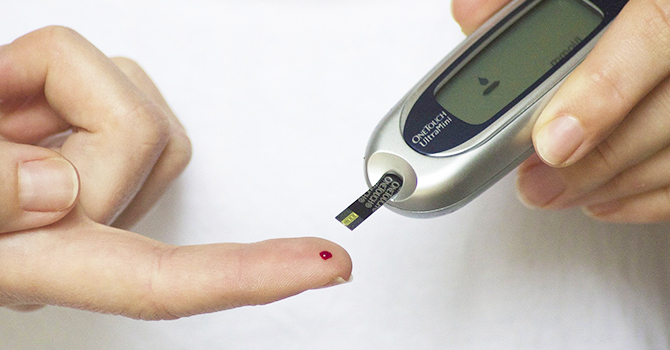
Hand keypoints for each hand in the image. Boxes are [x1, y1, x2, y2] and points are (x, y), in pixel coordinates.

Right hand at [0, 27, 351, 318]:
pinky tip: (10, 101)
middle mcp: (76, 229)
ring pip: (138, 106)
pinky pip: (104, 76)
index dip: (248, 278)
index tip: (326, 266)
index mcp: (42, 264)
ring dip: (61, 89)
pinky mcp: (80, 139)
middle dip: (69, 104)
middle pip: (148, 143)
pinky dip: (52, 72)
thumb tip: (56, 182)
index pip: (165, 281)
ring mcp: (83, 184)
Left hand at [452, 0, 669, 222]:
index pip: (654, 36)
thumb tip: (471, 14)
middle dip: (592, 163)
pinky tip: (602, 201)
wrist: (664, 14)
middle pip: (665, 116)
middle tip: (534, 186)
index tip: (551, 141)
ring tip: (554, 195)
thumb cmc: (636, 3)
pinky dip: (647, 198)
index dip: (601, 95)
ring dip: (611, 185)